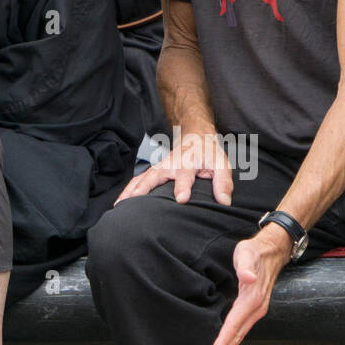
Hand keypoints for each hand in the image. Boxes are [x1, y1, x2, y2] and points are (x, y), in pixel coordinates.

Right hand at [114, 130, 233, 205]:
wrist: (196, 137)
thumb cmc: (209, 153)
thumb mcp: (221, 163)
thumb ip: (223, 181)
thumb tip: (225, 202)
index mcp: (187, 162)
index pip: (185, 175)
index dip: (183, 187)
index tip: (181, 199)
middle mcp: (169, 164)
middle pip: (154, 176)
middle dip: (144, 189)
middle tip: (133, 204)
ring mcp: (159, 168)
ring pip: (141, 179)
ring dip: (130, 191)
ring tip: (119, 206)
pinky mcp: (153, 172)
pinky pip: (138, 181)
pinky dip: (128, 190)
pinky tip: (119, 203)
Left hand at [207, 227, 291, 344]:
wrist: (272, 251)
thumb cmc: (255, 252)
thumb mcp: (246, 253)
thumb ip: (244, 266)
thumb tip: (247, 277)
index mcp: (252, 298)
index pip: (234, 325)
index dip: (224, 342)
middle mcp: (256, 307)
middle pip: (237, 334)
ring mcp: (257, 309)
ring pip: (241, 333)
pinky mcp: (255, 308)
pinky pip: (243, 327)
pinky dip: (234, 338)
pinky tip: (228, 344)